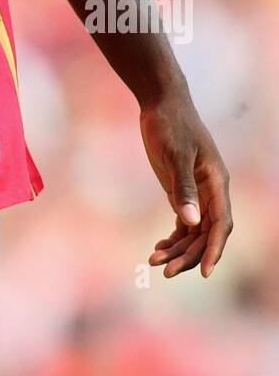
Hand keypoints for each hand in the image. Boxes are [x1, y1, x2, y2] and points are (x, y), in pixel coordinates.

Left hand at [139, 89, 231, 278]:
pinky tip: (158, 248)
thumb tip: (191, 221)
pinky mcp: (182, 191)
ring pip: (194, 231)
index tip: (205, 273)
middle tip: (164, 270)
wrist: (161, 103)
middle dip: (188, 255)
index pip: (221, 225)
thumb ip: (183, 187)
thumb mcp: (175, 154)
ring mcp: (197, 192)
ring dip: (178, 249)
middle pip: (206, 234)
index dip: (214, 250)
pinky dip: (173, 237)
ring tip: (153, 260)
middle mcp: (211, 191)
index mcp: (217, 183)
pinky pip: (183, 223)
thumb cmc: (170, 124)